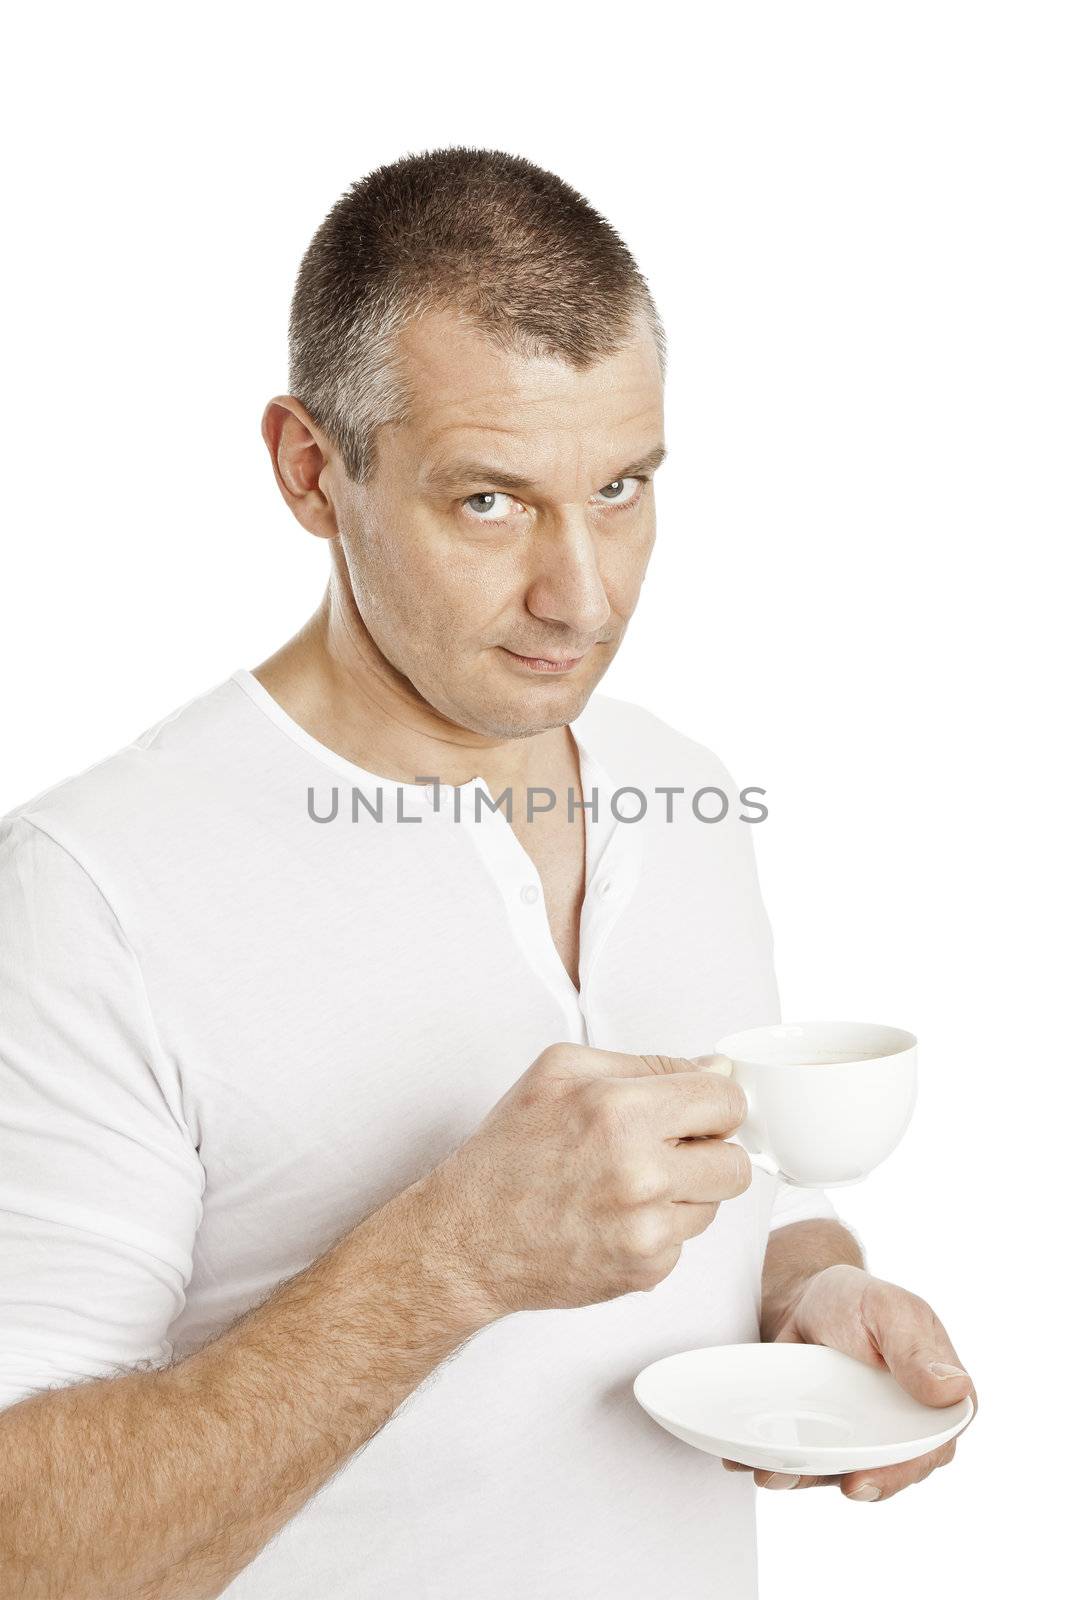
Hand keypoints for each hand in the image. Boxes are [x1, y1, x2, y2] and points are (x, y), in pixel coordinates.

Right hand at [423, 1042, 751, 1319]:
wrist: (467, 1240)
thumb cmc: (509, 1150)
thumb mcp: (560, 1071)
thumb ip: (645, 1063)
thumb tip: (717, 1071)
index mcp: (622, 1110)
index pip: (727, 1101)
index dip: (716, 1103)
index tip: (699, 1110)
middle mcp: (641, 1174)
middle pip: (736, 1161)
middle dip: (708, 1151)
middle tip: (665, 1149)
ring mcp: (646, 1230)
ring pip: (715, 1205)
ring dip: (684, 1193)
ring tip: (628, 1184)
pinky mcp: (646, 1272)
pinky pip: (685, 1242)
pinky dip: (659, 1229)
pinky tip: (614, 1219)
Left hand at [722, 1262, 976, 1500]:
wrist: (804, 1299)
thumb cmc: (855, 1300)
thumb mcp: (887, 1311)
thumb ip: (916, 1350)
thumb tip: (954, 1391)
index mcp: (938, 1400)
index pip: (932, 1448)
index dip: (902, 1470)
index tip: (864, 1479)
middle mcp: (907, 1429)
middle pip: (890, 1473)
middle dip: (856, 1484)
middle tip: (824, 1482)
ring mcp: (867, 1440)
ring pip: (845, 1476)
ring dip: (810, 1481)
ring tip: (774, 1473)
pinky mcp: (831, 1443)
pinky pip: (813, 1466)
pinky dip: (785, 1469)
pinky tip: (757, 1464)